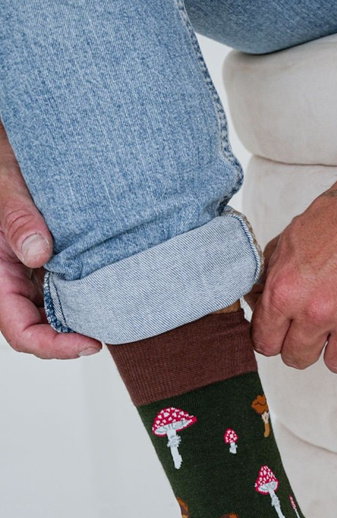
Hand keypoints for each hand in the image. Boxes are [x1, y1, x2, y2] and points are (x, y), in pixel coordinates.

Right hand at [0, 121, 100, 358]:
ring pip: (59, 313)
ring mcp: (35, 273)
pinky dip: (91, 296)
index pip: (20, 330)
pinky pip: (72, 290)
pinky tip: (114, 290)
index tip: (89, 343)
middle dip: (74, 338)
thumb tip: (38, 254)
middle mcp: (15, 278)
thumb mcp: (6, 183)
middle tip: (114, 330)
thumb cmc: (4, 159)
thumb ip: (17, 217)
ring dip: (85, 318)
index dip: (53, 346)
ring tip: (118, 312)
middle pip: (43, 329)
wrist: (19, 144)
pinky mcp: (54, 262)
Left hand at [247, 164, 336, 372]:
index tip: (286, 332)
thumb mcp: (288, 242)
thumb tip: (254, 305)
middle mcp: (319, 309)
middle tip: (320, 326)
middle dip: (307, 345)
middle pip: (299, 359)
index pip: (266, 344)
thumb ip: (267, 278)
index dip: (276, 339)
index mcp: (287, 291)